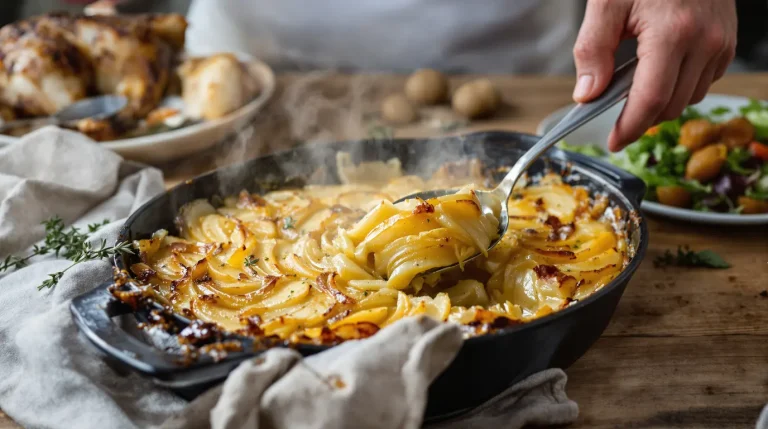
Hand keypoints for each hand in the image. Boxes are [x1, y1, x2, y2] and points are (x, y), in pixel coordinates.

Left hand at [573, 0, 736, 151]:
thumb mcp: (607, 3)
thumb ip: (593, 50)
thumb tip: (587, 94)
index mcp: (673, 33)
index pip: (651, 99)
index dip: (630, 127)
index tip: (614, 142)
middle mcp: (705, 41)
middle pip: (671, 105)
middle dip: (641, 117)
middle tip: (614, 111)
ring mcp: (721, 42)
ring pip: (689, 98)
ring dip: (661, 101)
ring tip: (635, 83)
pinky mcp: (728, 41)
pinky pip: (703, 81)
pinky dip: (680, 85)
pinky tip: (661, 69)